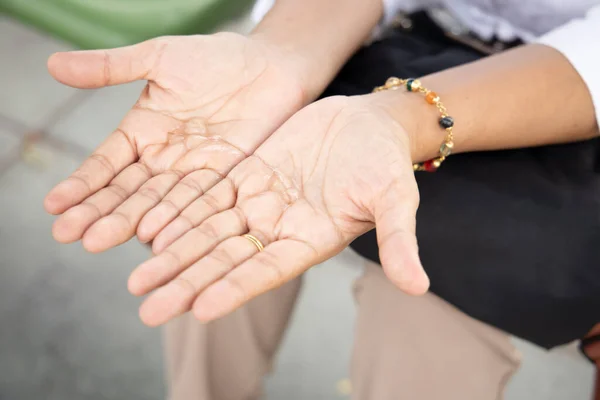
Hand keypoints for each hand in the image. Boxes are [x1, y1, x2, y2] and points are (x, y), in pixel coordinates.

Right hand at [44, 32, 306, 251]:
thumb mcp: (160, 58)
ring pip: (159, 204)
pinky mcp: (226, 182)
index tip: (54, 205)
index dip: (81, 183)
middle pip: (127, 191)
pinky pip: (200, 205)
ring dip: (131, 224)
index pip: (105, 164)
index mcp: (142, 133)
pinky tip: (157, 241)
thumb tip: (52, 64)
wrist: (270, 67)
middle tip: (69, 235)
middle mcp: (163, 161)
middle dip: (98, 212)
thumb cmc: (216, 58)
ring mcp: (194, 174)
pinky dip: (179, 222)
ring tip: (101, 242)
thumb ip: (113, 67)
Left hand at [128, 94, 429, 325]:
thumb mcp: (396, 198)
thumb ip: (399, 240)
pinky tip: (149, 227)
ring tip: (137, 279)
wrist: (368, 123)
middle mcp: (278, 228)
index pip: (266, 271)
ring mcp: (259, 202)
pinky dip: (179, 211)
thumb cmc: (386, 163)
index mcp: (309, 241)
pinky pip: (206, 194)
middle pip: (225, 259)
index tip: (199, 308)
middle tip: (147, 307)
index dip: (234, 288)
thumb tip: (419, 287)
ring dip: (173, 253)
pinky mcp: (246, 174)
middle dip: (187, 282)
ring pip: (208, 231)